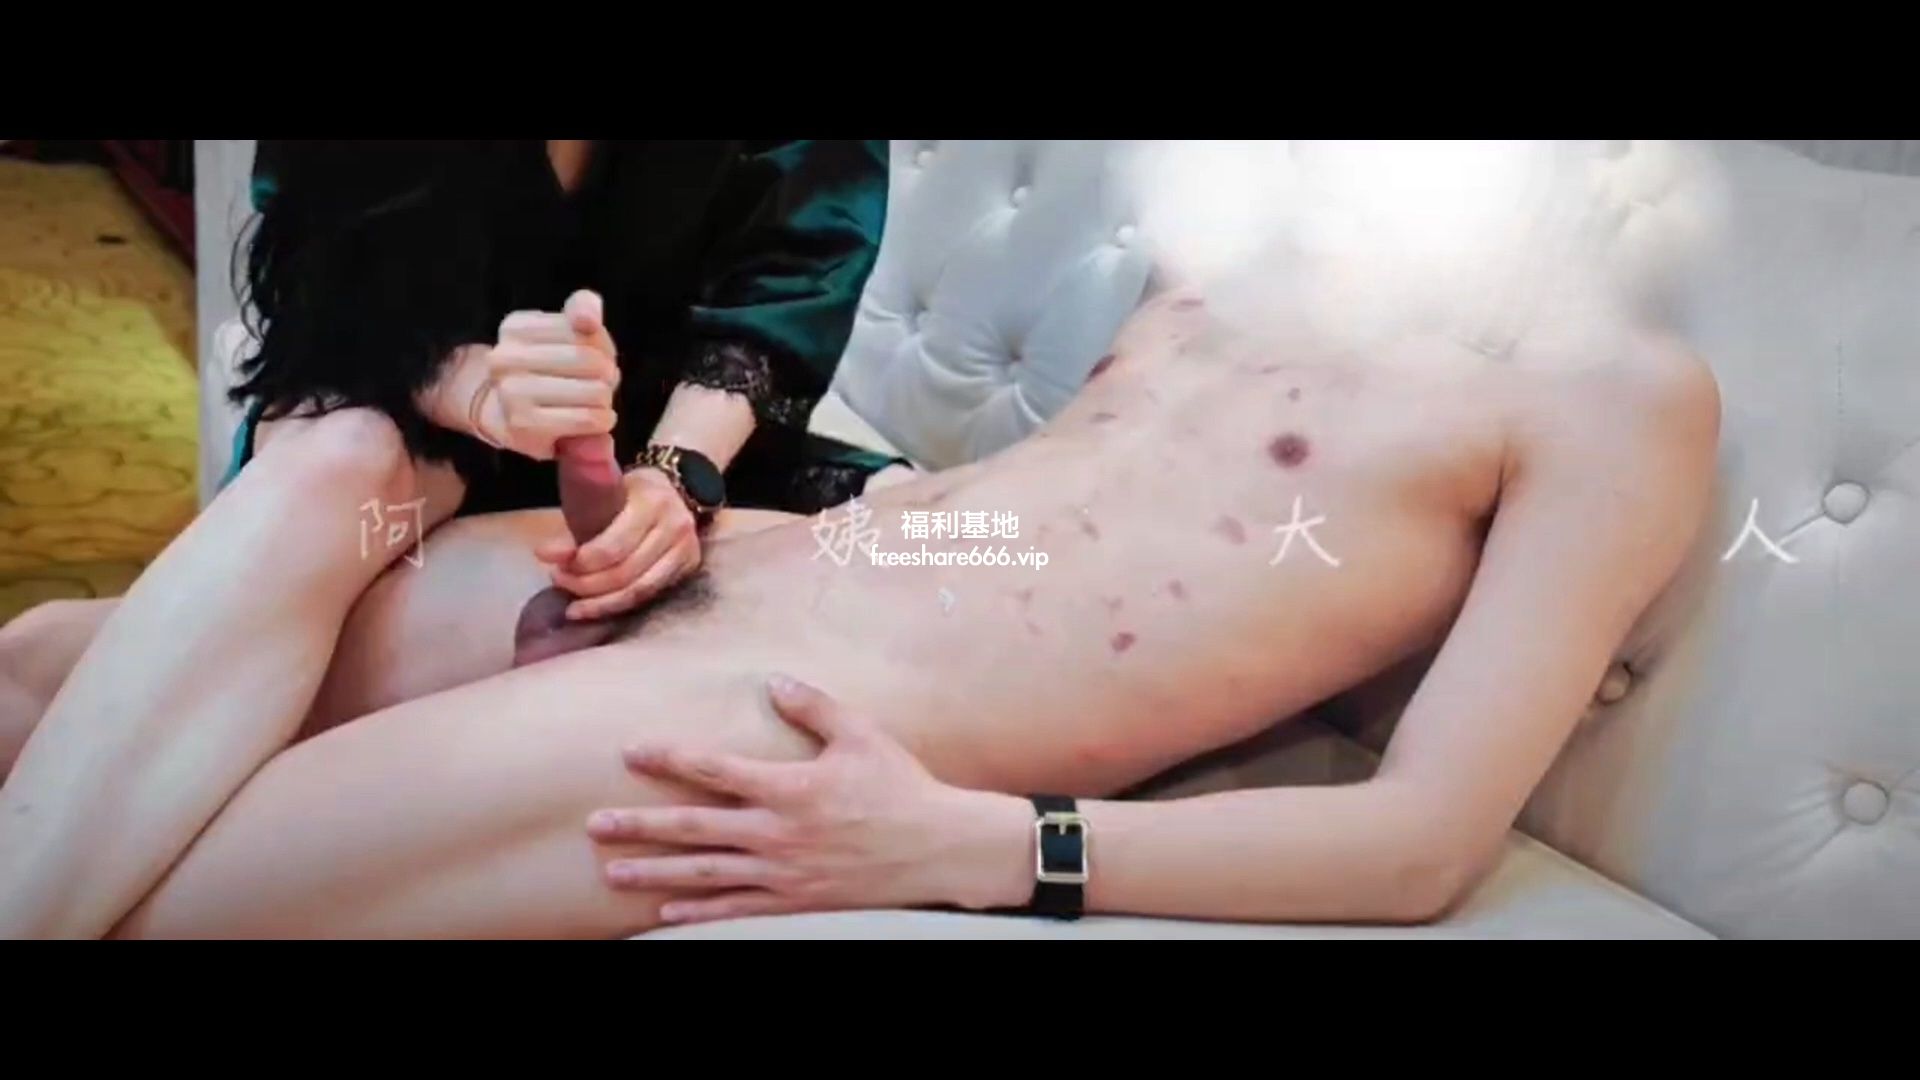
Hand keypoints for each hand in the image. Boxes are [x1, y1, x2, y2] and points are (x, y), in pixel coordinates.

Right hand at [473, 289, 619, 460]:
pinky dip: (602, 420)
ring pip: (593, 391)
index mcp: (516, 327)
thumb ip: (582, 309)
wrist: (506, 416)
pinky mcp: (525, 425)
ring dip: (605, 399)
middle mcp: (505, 357)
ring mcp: (511, 392)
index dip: (601, 345)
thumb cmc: (549, 370)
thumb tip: (588, 316)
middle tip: (600, 383)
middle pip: (589, 359)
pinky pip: (587, 419)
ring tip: (593, 402)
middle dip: (607, 373)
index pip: (585, 326)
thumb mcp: (567, 332)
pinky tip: (595, 421)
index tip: (592, 357)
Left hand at [535, 464, 700, 619]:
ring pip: (639, 590)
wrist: (674, 490)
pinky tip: (594, 609)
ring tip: (573, 605)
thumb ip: (576, 527)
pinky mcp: (688, 567)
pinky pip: (649, 596)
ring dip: (600, 602)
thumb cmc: (629, 493)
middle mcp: (675, 526)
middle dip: (587, 584)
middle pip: (626, 571)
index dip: (583, 563)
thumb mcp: (603, 498)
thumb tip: (544, 555)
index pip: (614, 545)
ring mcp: (686, 549)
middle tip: (559, 580)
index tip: (555, 565)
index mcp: (651, 502)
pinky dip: (618, 605)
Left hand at [586, 676, 1030, 923]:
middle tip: (595, 824)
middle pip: (694, 828)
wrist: (940, 849)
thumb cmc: (902, 787)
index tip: (631, 752)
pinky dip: (698, 912)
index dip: (670, 758)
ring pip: (705, 873)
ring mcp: (784, 872)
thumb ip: (813, 706)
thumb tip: (772, 681)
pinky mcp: (795, 899)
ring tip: (612, 872)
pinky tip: (666, 912)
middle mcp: (778, 833)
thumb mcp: (861, 734)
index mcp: (791, 788)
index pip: (716, 770)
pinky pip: (736, 909)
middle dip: (641, 825)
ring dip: (654, 873)